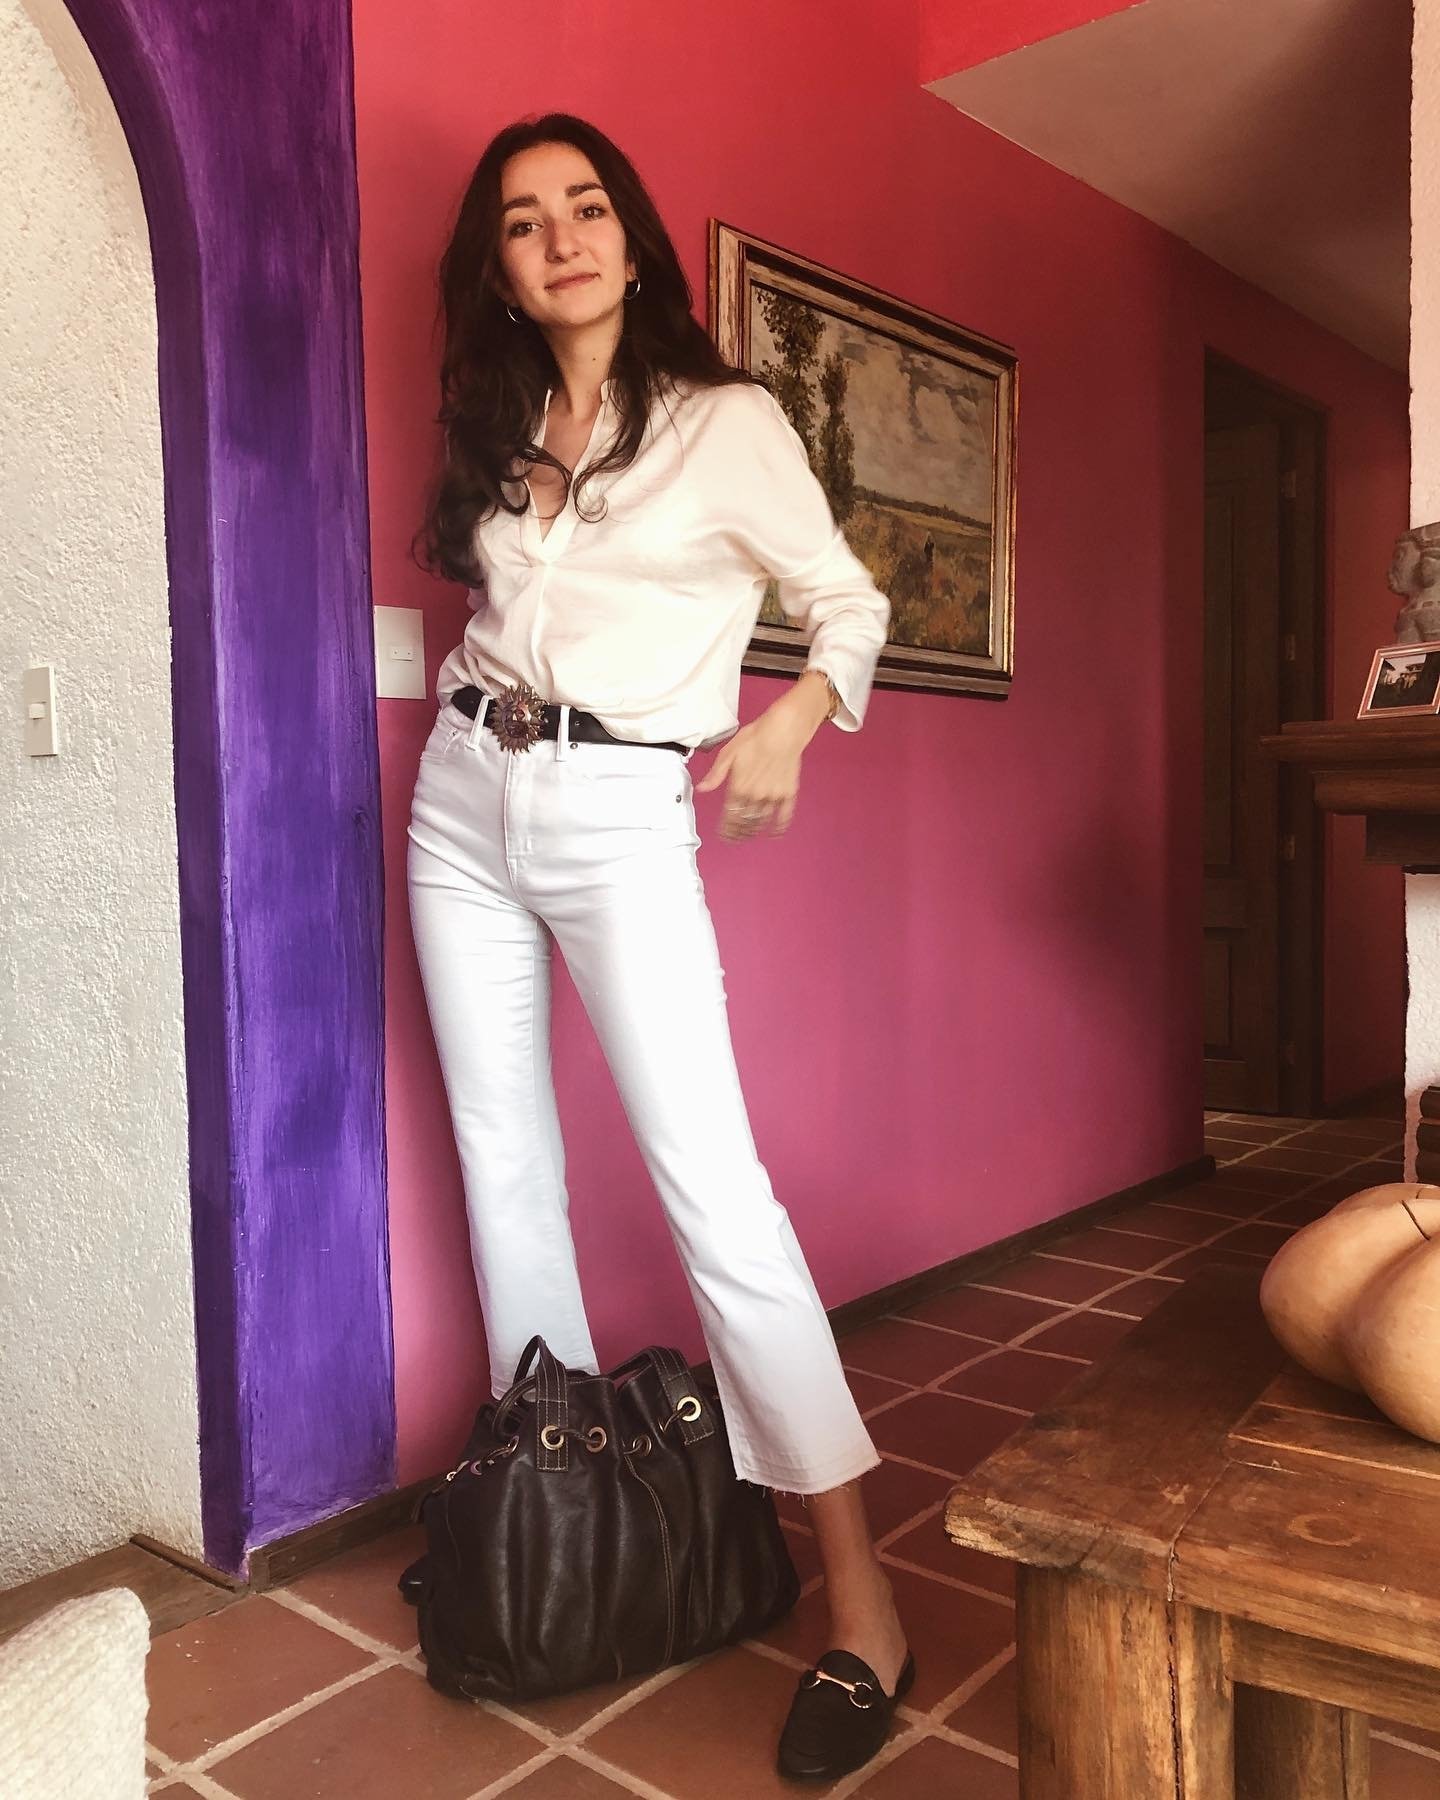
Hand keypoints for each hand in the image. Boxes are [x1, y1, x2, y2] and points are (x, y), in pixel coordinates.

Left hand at [694, 677, 829, 841]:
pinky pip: (783, 817)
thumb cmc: (756, 737)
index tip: (723, 835)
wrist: (784, 730)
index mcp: (738, 787)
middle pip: (744, 822)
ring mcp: (773, 796)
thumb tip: (701, 788)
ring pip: (761, 822)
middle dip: (738, 833)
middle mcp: (755, 796)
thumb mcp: (728, 752)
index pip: (729, 816)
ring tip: (748, 835)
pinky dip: (778, 828)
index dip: (725, 829)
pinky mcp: (788, 794)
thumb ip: (715, 774)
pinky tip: (773, 833)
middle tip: (734, 838)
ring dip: (753, 831)